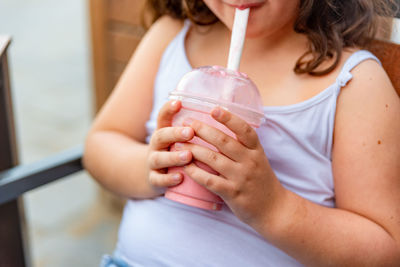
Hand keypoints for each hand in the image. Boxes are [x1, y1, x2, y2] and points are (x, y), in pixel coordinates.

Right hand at [147, 100, 193, 195]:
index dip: (169, 109)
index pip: (163, 116)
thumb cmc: (175, 151)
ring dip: (174, 157)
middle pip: (161, 136)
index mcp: (164, 131)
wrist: (155, 175)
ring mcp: (153, 162)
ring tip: (188, 156)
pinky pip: (158, 179)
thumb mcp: (179, 138)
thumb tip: (219, 111)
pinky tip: (180, 178)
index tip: (179, 103)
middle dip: (175, 133)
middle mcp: (156, 145)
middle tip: (190, 132)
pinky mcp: (154, 179)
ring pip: (159, 158)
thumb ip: (193, 127)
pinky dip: (168, 179)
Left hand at [177, 107, 285, 227]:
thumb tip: (221, 126)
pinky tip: (185, 167)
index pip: (244, 130)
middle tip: (187, 124)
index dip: (229, 118)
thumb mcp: (258, 159)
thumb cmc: (261, 180)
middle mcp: (250, 162)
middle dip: (203, 130)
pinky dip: (195, 172)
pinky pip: (210, 180)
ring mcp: (241, 178)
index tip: (214, 109)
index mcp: (256, 150)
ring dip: (193, 149)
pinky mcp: (233, 193)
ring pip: (213, 159)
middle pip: (223, 141)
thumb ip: (243, 145)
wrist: (274, 209)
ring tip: (179, 143)